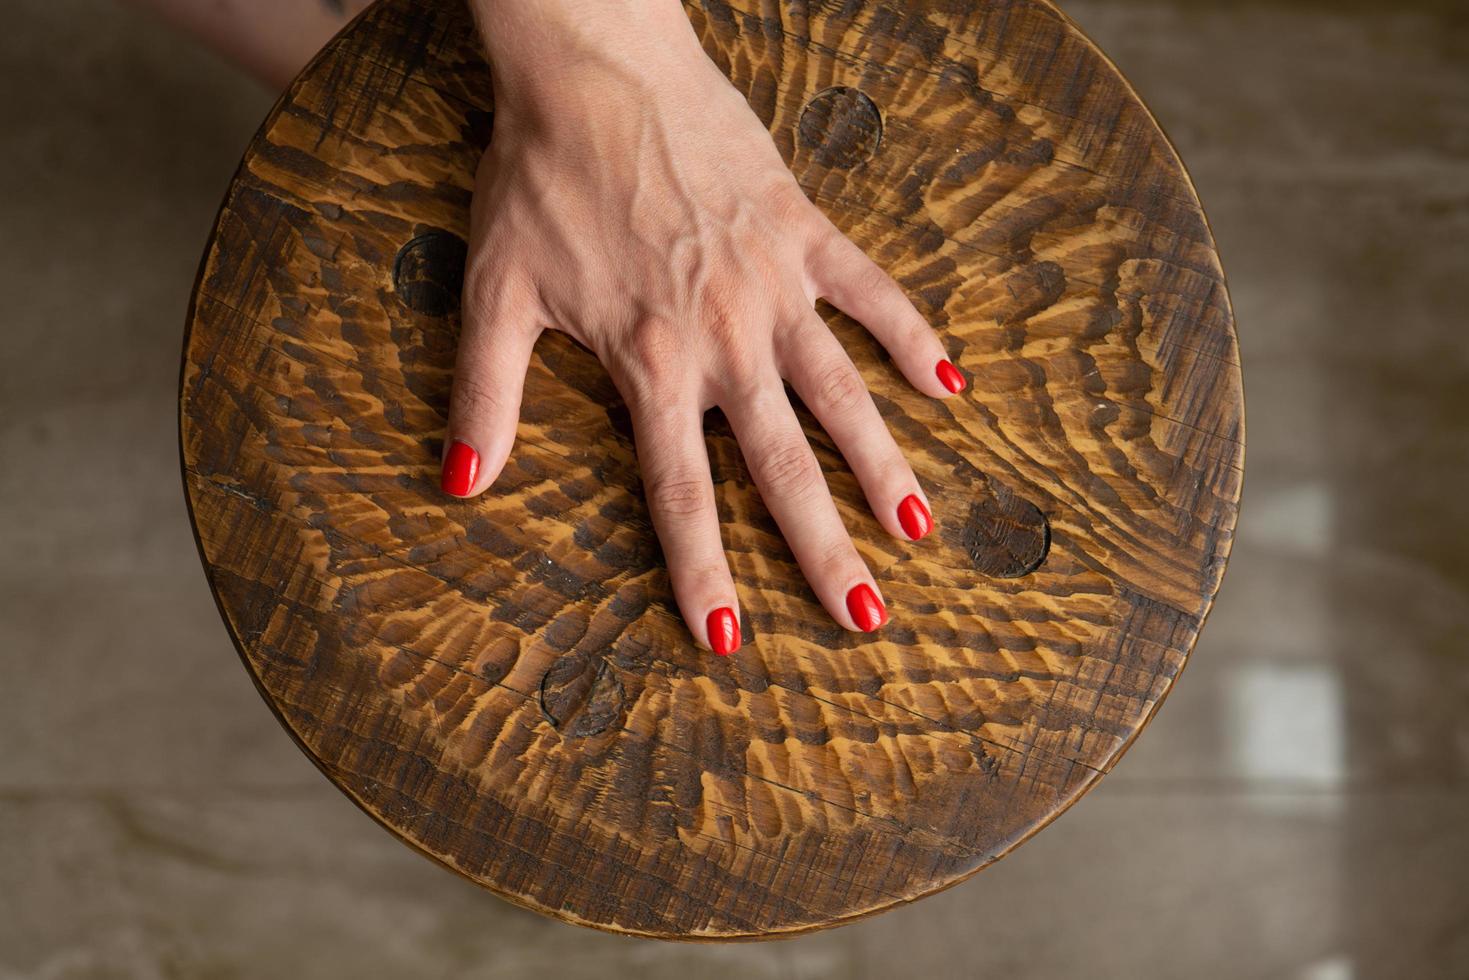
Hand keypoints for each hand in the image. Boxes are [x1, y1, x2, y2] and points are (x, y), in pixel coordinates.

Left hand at [445, 1, 966, 654]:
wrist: (592, 70)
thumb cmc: (537, 179)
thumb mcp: (495, 292)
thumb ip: (487, 395)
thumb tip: (460, 485)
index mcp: (650, 363)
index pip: (679, 490)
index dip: (702, 569)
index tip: (728, 639)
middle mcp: (722, 337)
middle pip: (780, 464)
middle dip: (821, 549)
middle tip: (866, 619)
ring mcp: (772, 284)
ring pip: (840, 392)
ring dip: (881, 464)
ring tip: (919, 530)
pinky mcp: (803, 230)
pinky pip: (871, 291)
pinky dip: (911, 334)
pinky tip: (951, 382)